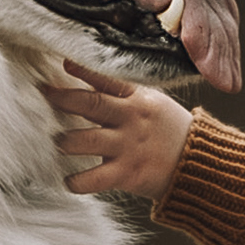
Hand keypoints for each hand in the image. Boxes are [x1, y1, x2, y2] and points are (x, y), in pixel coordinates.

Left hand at [46, 62, 190, 206]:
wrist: (199, 164)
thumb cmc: (169, 130)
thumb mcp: (153, 103)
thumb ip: (123, 94)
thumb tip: (87, 82)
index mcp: (137, 98)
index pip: (107, 78)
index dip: (83, 70)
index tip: (63, 63)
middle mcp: (131, 119)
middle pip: (90, 104)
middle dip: (62, 98)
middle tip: (45, 96)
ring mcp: (127, 147)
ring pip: (85, 140)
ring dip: (64, 141)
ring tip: (57, 142)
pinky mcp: (127, 174)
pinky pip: (93, 179)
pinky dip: (76, 181)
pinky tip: (69, 180)